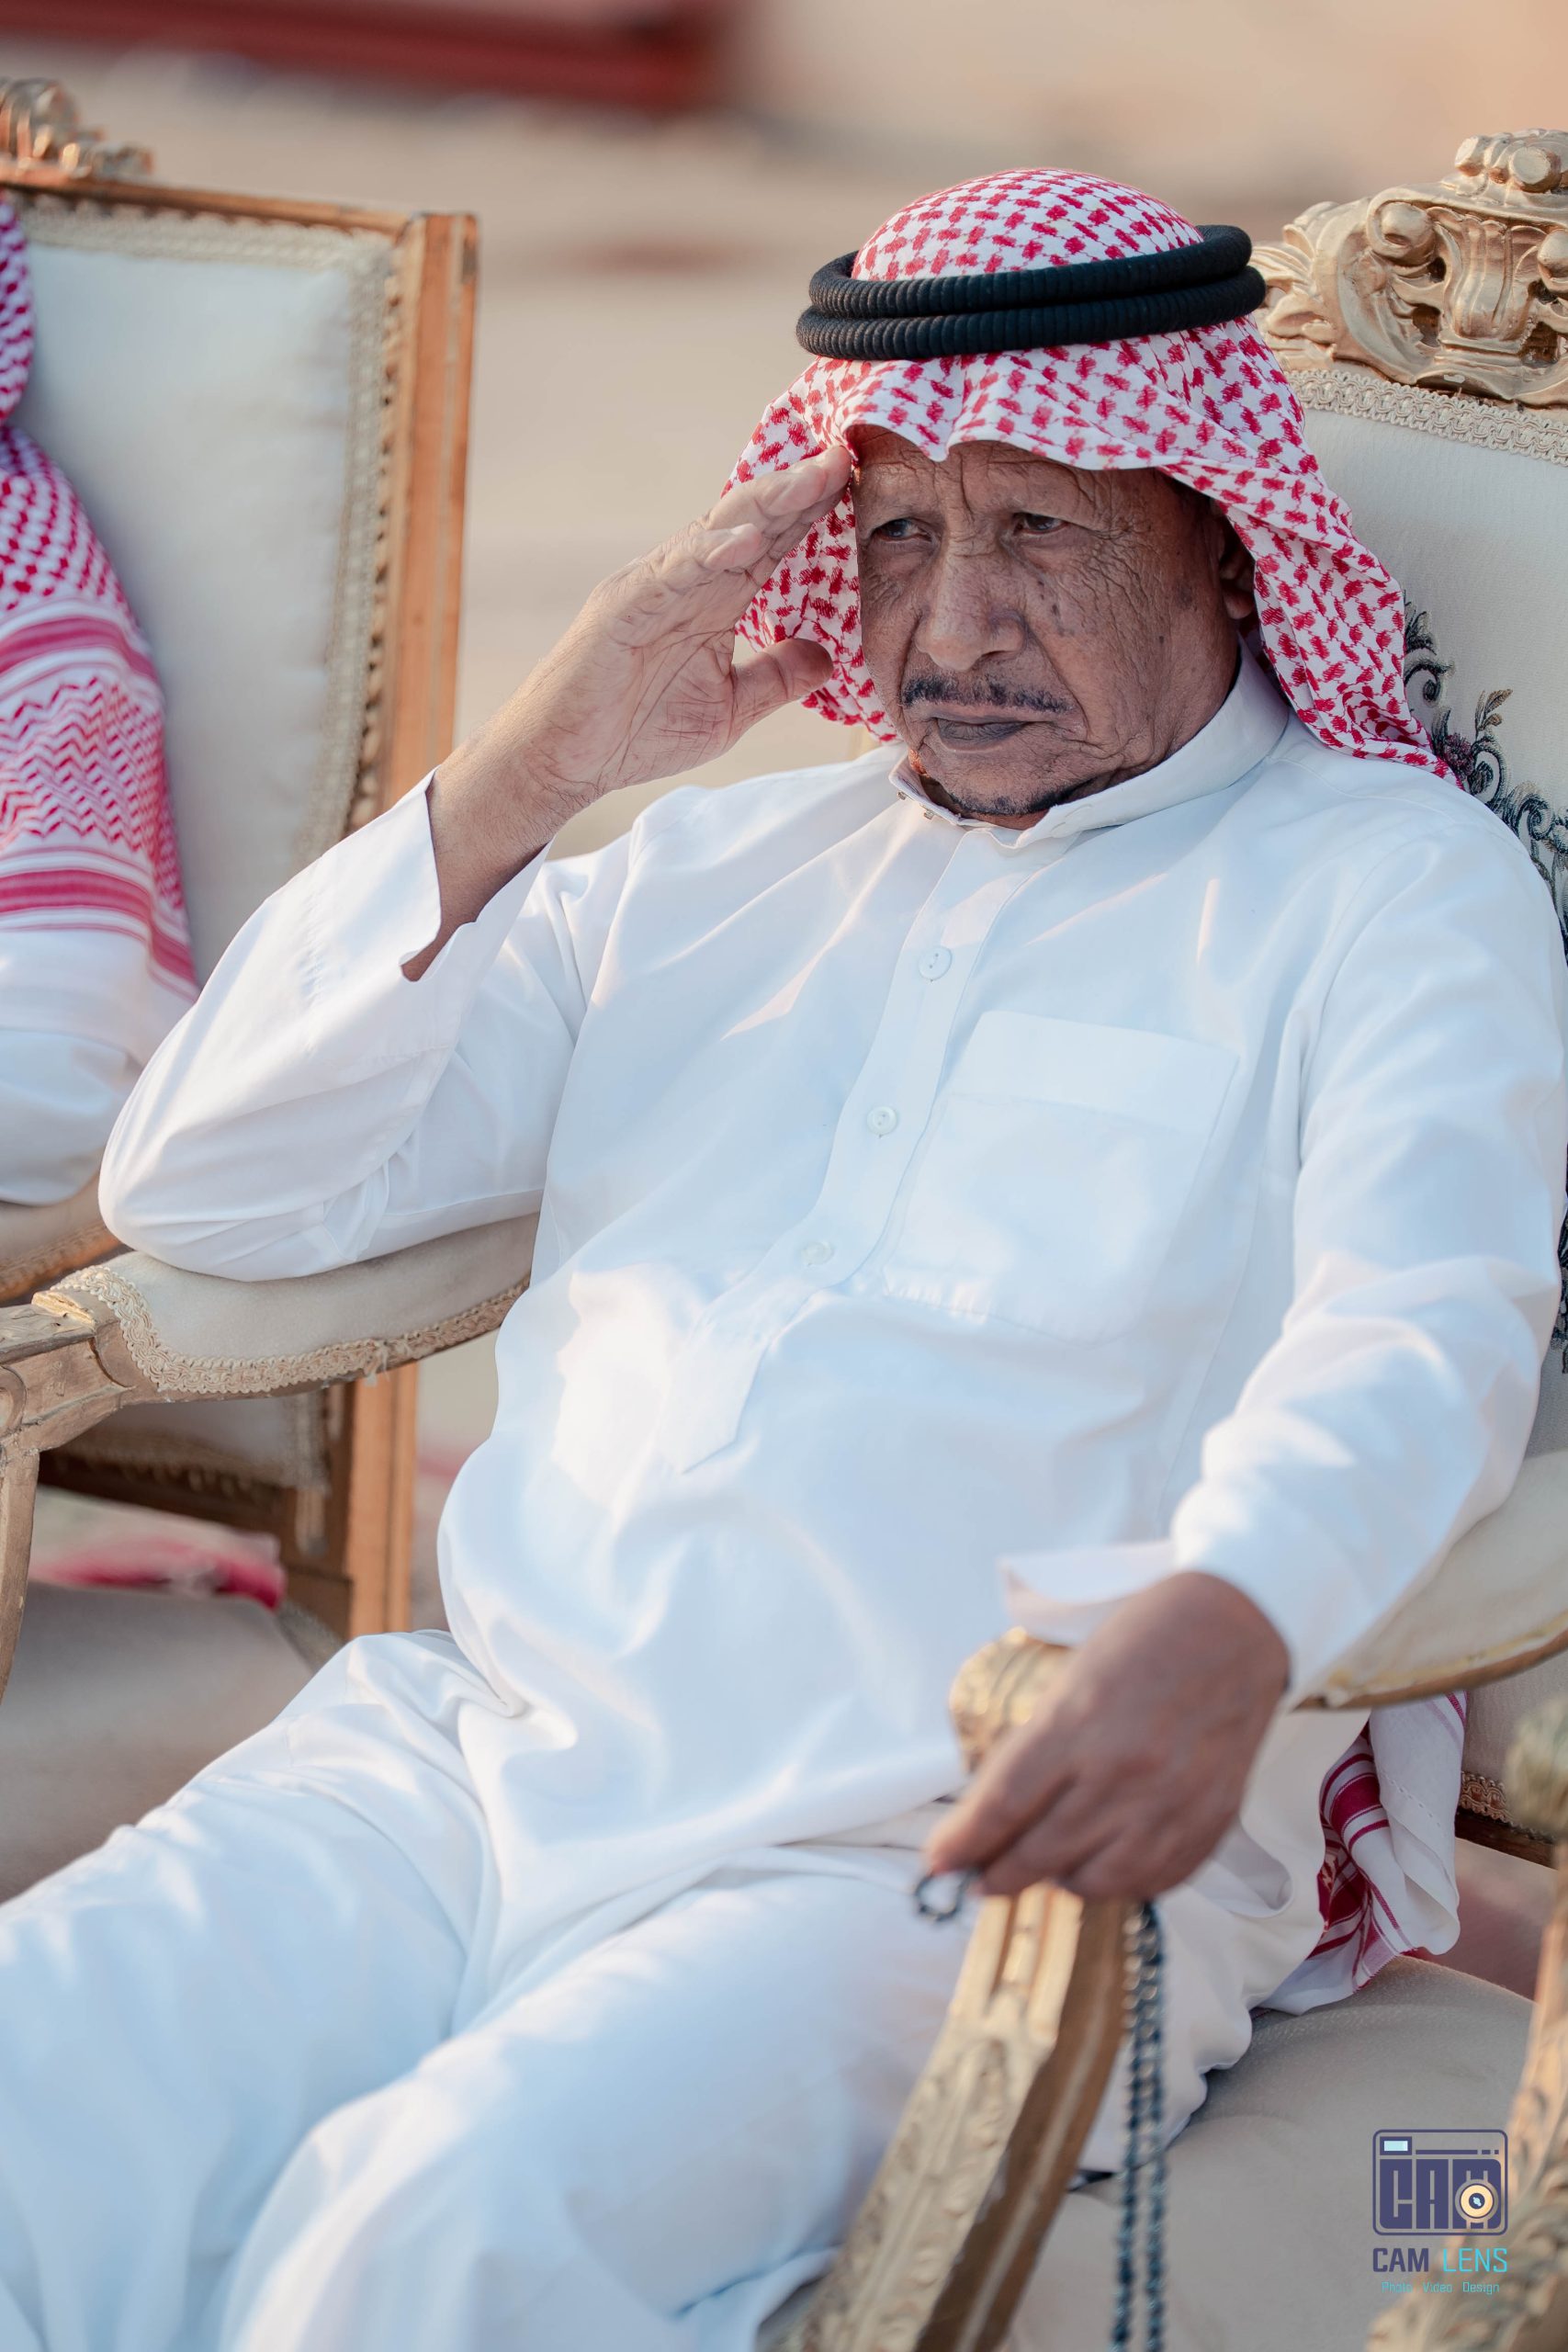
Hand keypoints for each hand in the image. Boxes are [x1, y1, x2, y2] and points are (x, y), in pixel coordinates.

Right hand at [410, 448, 851, 968]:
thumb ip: (775, 677)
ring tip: (816, 476)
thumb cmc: (634, 732)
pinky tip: (750, 539)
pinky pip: (674, 570)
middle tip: (847, 456)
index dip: (813, 515)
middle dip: (801, 489)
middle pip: (753, 522)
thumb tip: (827, 655)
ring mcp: (654, 586)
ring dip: (769, 502)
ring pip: (719, 530)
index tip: (858, 484)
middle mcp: (686, 580)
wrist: (564, 761)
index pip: (773, 546)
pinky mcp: (624, 604)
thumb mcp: (729, 708)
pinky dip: (711, 551)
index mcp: (713, 600)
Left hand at [923, 1573, 1289, 1903]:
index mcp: (1080, 1724)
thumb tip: (998, 1807)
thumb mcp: (1072, 1677)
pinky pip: (1152, 1881)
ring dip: (1060, 1882)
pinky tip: (1102, 1865)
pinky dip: (1119, 1883)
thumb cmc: (1145, 1640)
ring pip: (1097, 1882)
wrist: (1235, 1628)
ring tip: (1045, 1869)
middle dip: (1000, 1874)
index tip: (939, 1862)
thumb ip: (1039, 1745)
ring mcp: (1171, 1804)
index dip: (965, 1841)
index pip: (1005, 1804)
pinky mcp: (1209, 1823)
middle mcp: (1124, 1773)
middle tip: (982, 1880)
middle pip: (1042, 1851)